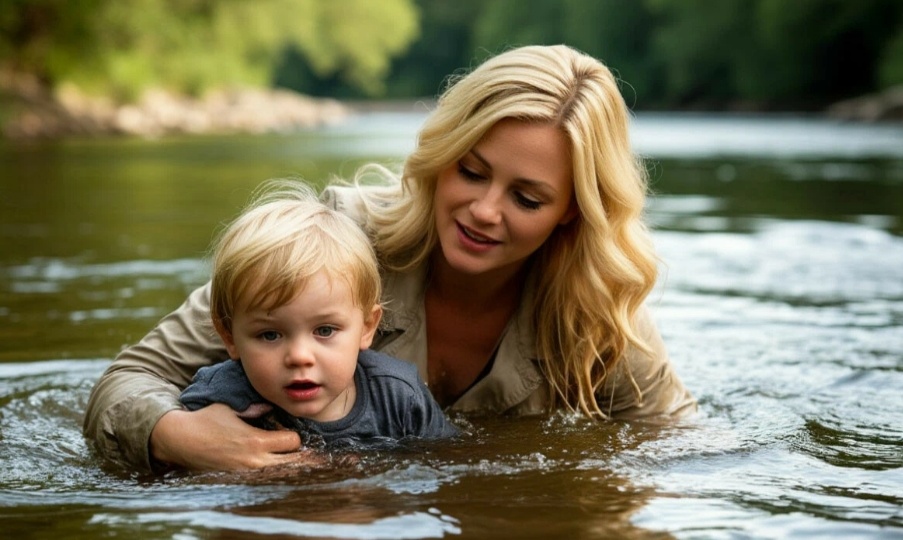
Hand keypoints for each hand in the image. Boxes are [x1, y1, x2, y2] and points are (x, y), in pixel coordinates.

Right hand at [150, 403, 302, 471]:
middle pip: (293, 464)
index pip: (293, 442)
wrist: (181, 440)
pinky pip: (264, 479)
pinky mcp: (238, 480)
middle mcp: (254, 461)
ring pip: (280, 475)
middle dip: (300, 456)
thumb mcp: (231, 407)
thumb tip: (270, 406)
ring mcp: (247, 474)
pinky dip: (272, 473)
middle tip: (301, 450)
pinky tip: (272, 466)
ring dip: (287, 466)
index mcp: (256, 441)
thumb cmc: (206, 420)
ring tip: (289, 458)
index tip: (289, 432)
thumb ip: (255, 408)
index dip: (295, 436)